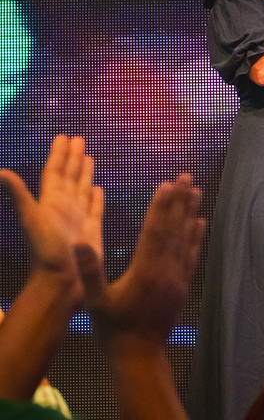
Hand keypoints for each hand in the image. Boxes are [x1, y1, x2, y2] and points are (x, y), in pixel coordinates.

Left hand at [0, 135, 102, 284]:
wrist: (61, 283)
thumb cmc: (46, 252)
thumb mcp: (31, 220)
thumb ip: (18, 195)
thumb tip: (0, 172)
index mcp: (50, 201)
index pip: (54, 171)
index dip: (58, 154)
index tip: (63, 137)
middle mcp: (64, 207)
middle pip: (69, 176)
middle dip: (73, 157)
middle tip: (79, 138)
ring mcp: (78, 218)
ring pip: (82, 189)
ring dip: (85, 173)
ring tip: (88, 157)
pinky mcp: (92, 230)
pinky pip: (95, 208)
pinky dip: (96, 198)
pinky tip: (98, 189)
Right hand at [81, 175, 204, 351]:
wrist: (140, 356)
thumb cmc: (113, 329)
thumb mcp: (96, 301)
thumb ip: (91, 271)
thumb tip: (79, 243)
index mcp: (145, 272)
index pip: (155, 232)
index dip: (161, 207)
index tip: (167, 184)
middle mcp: (166, 271)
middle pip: (174, 230)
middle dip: (180, 201)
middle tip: (187, 176)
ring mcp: (178, 278)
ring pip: (186, 240)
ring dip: (191, 213)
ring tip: (197, 190)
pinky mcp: (184, 286)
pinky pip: (192, 256)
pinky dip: (196, 238)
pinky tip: (200, 223)